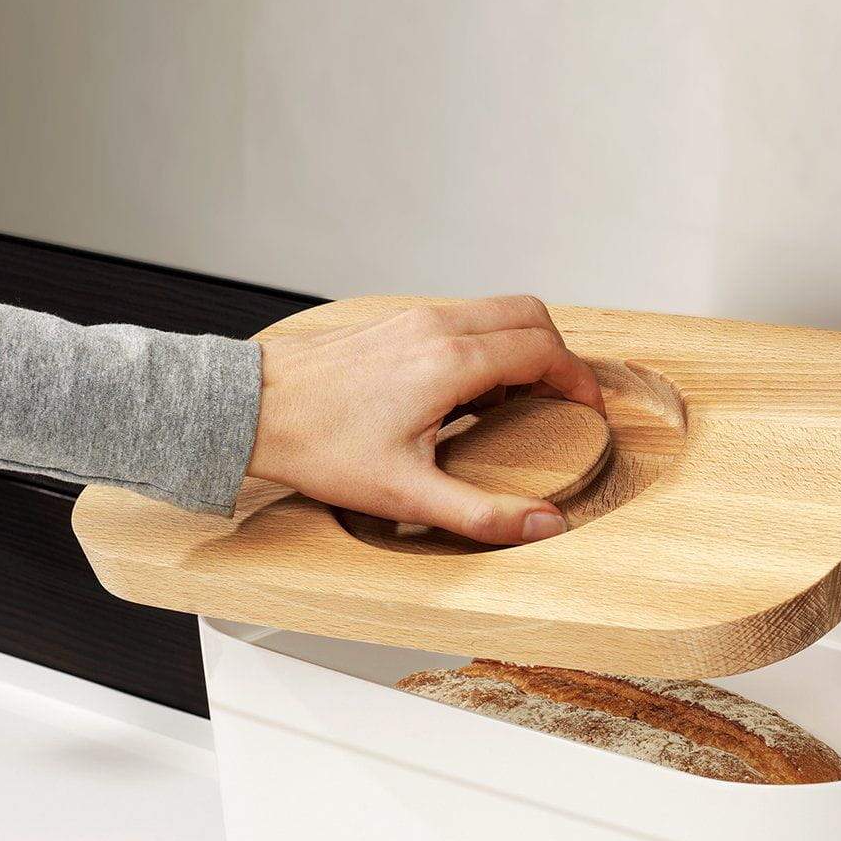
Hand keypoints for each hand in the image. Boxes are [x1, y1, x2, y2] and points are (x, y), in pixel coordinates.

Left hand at [248, 295, 604, 543]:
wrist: (252, 410)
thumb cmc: (320, 447)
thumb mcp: (407, 495)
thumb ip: (482, 514)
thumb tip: (542, 527)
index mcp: (450, 362)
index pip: (541, 350)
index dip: (576, 378)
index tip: (588, 406)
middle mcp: (436, 327)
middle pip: (527, 315)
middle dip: (557, 354)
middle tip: (562, 398)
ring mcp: (411, 319)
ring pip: (493, 313)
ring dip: (517, 349)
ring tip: (510, 404)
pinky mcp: (391, 324)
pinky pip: (459, 320)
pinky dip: (482, 346)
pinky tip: (462, 396)